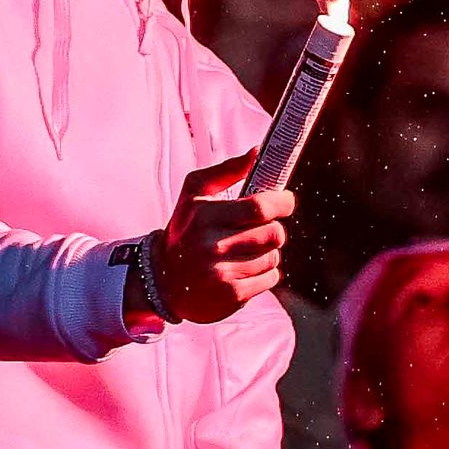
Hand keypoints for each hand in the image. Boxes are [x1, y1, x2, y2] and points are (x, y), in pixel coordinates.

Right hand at [152, 154, 290, 320]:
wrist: (163, 279)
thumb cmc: (185, 229)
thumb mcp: (194, 194)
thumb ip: (227, 170)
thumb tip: (259, 152)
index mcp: (206, 216)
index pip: (260, 208)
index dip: (282, 203)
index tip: (285, 201)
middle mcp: (213, 246)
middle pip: (274, 234)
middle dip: (273, 229)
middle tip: (259, 229)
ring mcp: (223, 274)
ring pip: (274, 257)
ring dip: (266, 252)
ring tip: (243, 252)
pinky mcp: (232, 296)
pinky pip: (271, 278)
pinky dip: (264, 274)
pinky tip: (242, 270)